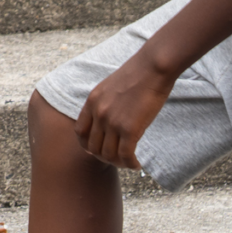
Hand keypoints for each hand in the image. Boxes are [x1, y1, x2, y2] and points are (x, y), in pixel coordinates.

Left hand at [75, 48, 175, 169]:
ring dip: (118, 163)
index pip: (79, 132)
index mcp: (92, 101)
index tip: (101, 149)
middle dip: (104, 157)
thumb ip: (104, 104)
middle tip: (118, 159)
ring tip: (128, 162)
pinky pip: (125, 156)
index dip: (88, 145)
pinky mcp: (130, 129)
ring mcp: (112, 122)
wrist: (152, 67)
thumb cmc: (137, 75)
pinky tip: (137, 164)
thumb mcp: (109, 87)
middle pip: (93, 147)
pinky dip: (130, 164)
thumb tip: (108, 123)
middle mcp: (98, 113)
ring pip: (108, 155)